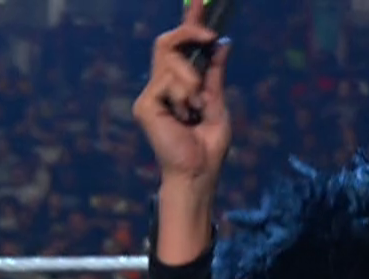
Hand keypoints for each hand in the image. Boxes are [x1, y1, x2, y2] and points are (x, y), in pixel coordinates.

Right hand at [132, 2, 232, 189]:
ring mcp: (150, 96)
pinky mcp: (145, 106)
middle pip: (166, 43)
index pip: (179, 48)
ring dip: (193, 80)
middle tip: (209, 34)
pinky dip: (184, 94)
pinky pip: (167, 81)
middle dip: (189, 33)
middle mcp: (160, 88)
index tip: (199, 3)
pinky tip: (184, 115)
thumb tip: (223, 42)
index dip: (188, 25)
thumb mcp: (217, 102)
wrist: (198, 172)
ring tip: (196, 108)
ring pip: (171, 62)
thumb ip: (215, 73)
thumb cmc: (207, 147)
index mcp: (178, 87)